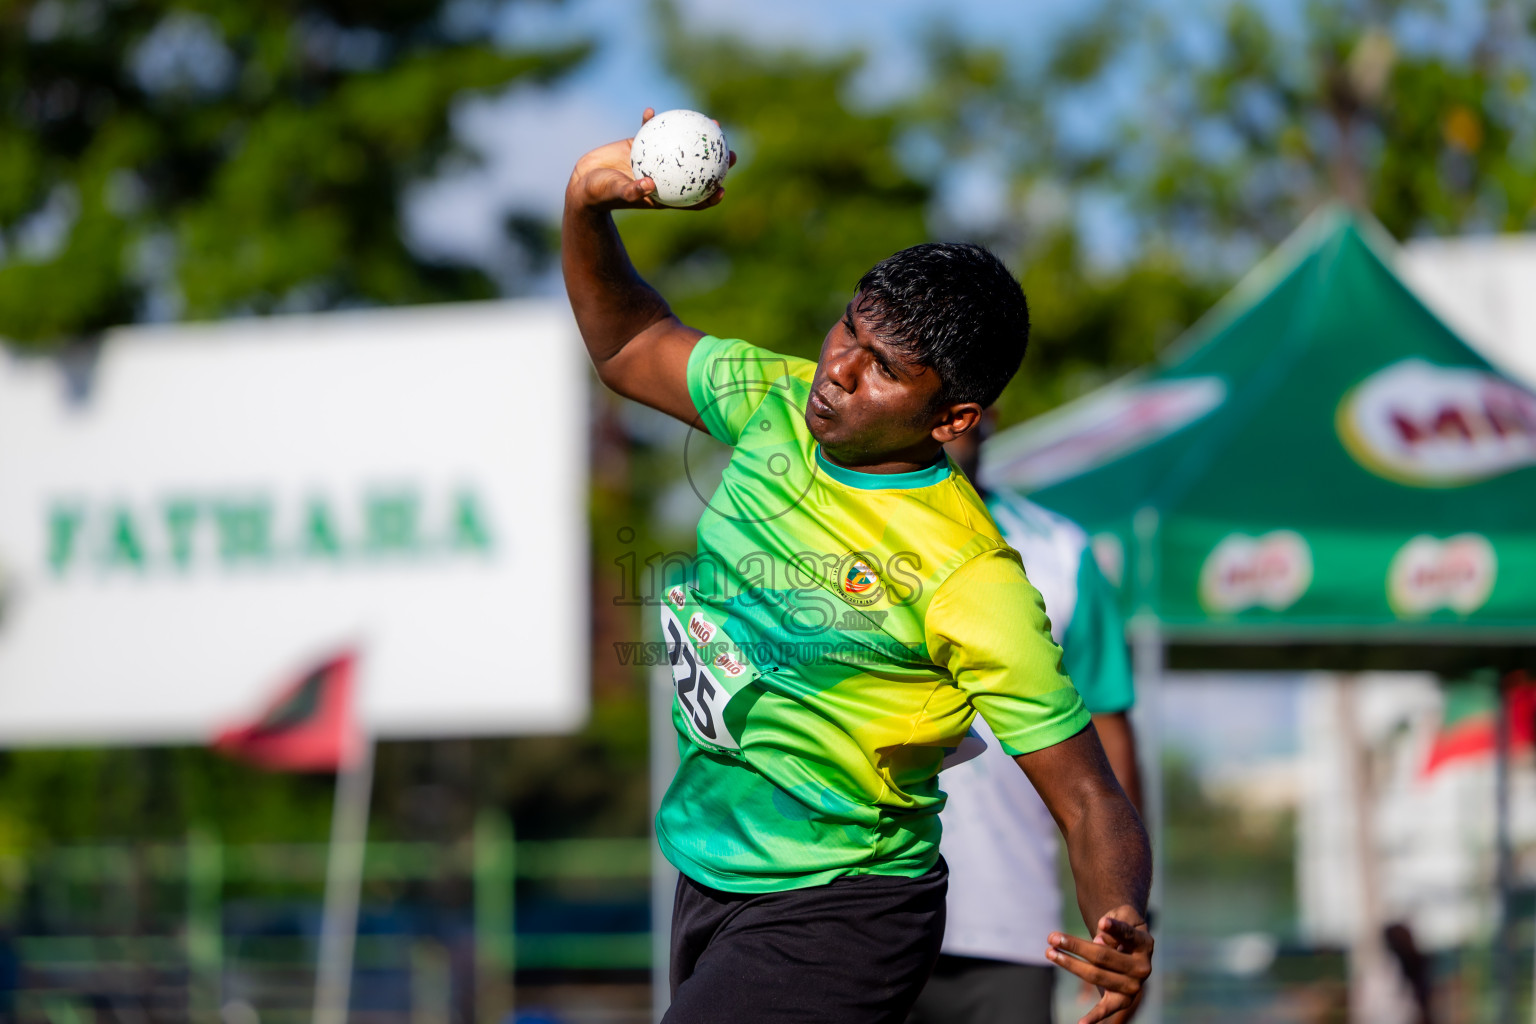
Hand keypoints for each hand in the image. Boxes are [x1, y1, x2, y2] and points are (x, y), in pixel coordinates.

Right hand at [566, 108, 736, 211]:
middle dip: (716, 162)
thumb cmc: (600, 195)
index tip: (723, 189)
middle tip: (730, 151)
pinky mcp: (641, 145)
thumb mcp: (616, 193)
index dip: (710, 197)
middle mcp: (664, 177)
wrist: (583, 183)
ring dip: (698, 135)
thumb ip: (632, 192)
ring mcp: (655, 159)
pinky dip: (652, 121)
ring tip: (711, 121)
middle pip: (696, 170)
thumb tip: (649, 185)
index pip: (692, 200)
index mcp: (663, 195)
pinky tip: (650, 111)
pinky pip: (652, 130)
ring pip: (682, 146)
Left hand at [1046, 907, 1152, 1023]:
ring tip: (1050, 953)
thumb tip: (1098, 941)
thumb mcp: (1122, 917)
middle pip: (1103, 956)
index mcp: (1145, 944)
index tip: (1101, 923)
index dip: (1115, 929)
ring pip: (1096, 976)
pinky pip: (1106, 1009)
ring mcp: (1133, 987)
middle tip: (1052, 937)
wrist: (1129, 946)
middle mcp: (1143, 968)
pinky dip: (1094, 1017)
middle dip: (1075, 946)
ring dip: (1070, 965)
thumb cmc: (1121, 927)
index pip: (1128, 935)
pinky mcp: (1122, 1000)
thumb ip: (1114, 926)